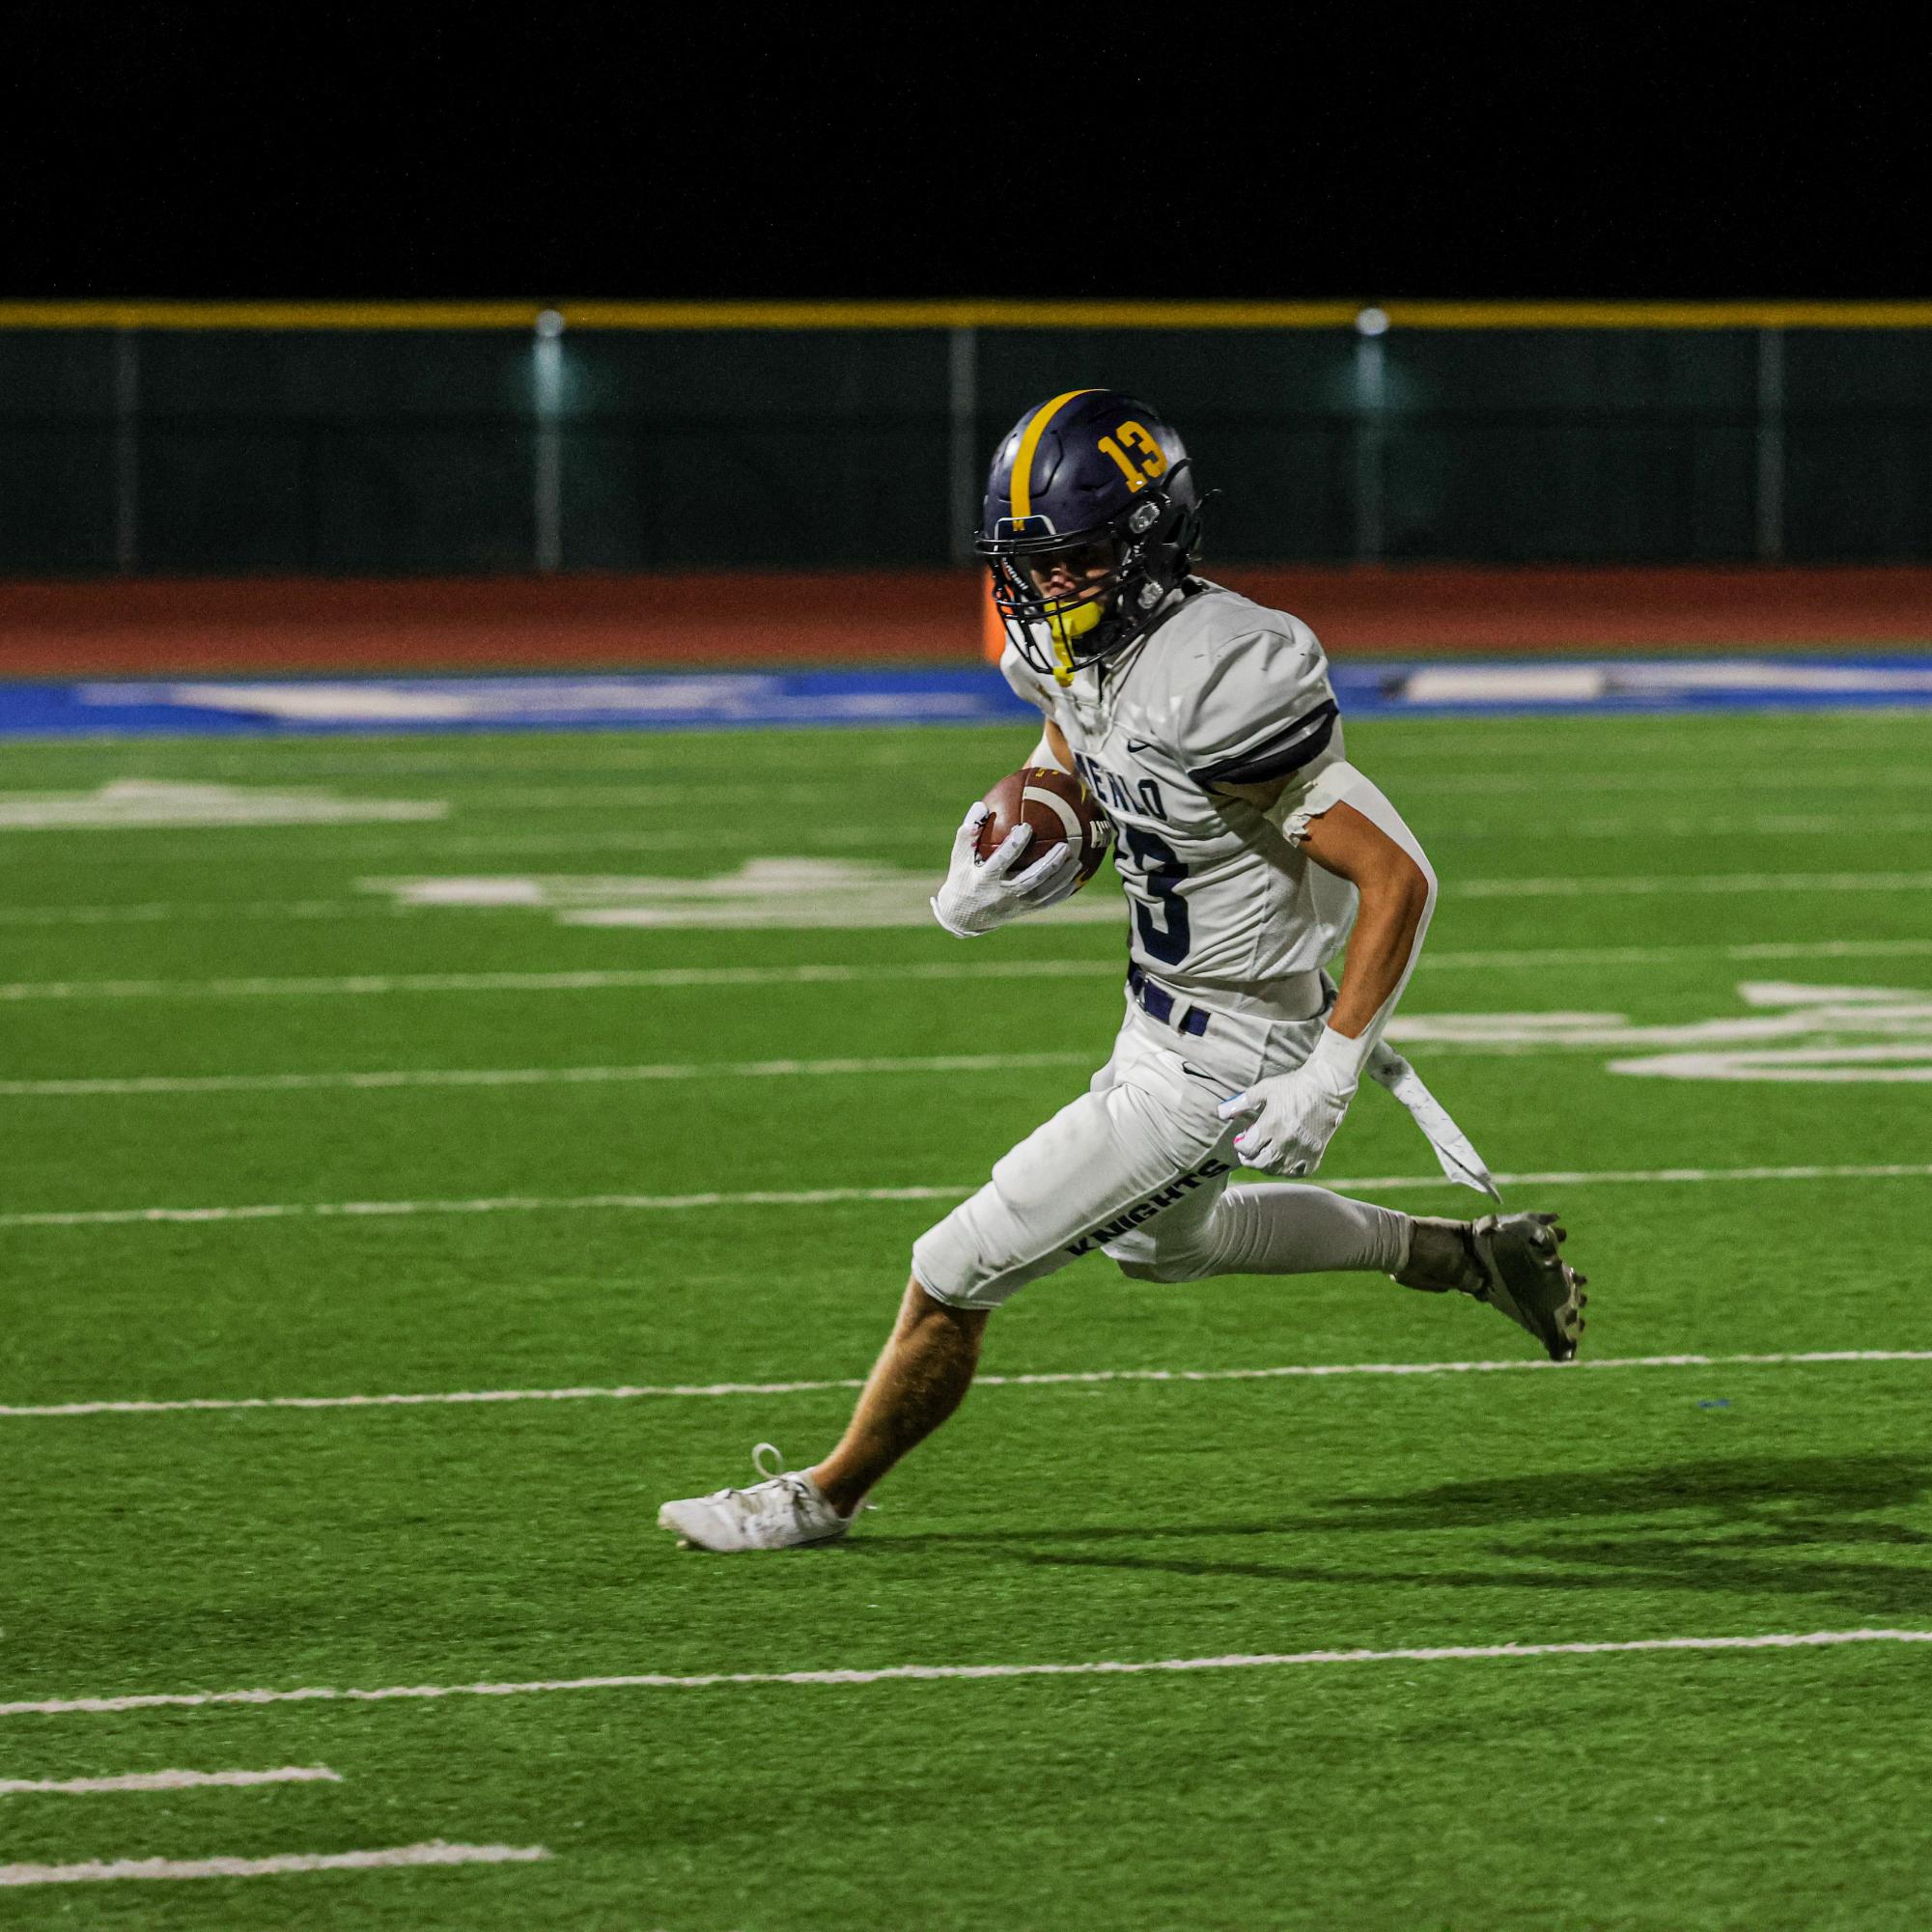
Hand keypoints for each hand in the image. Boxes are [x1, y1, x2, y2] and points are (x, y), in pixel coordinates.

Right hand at [930, 802, 1082, 937]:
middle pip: (1030, 880)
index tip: (1026, 826)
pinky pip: (1048, 901)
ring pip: (1044, 893)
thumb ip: (968, 832)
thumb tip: (981, 806)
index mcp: (985, 880)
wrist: (964, 917)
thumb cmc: (962, 879)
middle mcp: (1002, 895)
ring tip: (1078, 861)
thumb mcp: (958, 857)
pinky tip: (1078, 877)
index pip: (1001, 861)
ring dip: (1062, 878)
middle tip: (1065, 847)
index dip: (1014, 845)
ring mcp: (1016, 905)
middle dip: (1049, 865)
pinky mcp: (1025, 911)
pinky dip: (1064, 891)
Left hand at [1216, 1027, 1363, 1175]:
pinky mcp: (1315, 1153)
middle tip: (1249, 1153)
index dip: (1241, 1146)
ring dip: (1267, 1165)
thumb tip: (1221, 1112)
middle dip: (1250, 1159)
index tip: (1241, 1141)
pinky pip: (1299, 1172)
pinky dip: (1289, 1171)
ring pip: (1278, 1170)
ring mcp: (1301, 1150)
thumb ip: (1242, 1102)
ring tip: (1265, 1155)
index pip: (1247, 1149)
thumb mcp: (1265, 1089)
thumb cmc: (1293, 1085)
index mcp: (1270, 1126)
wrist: (1327, 1087)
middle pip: (1260, 1163)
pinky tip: (1285, 1161)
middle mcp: (1285, 1142)